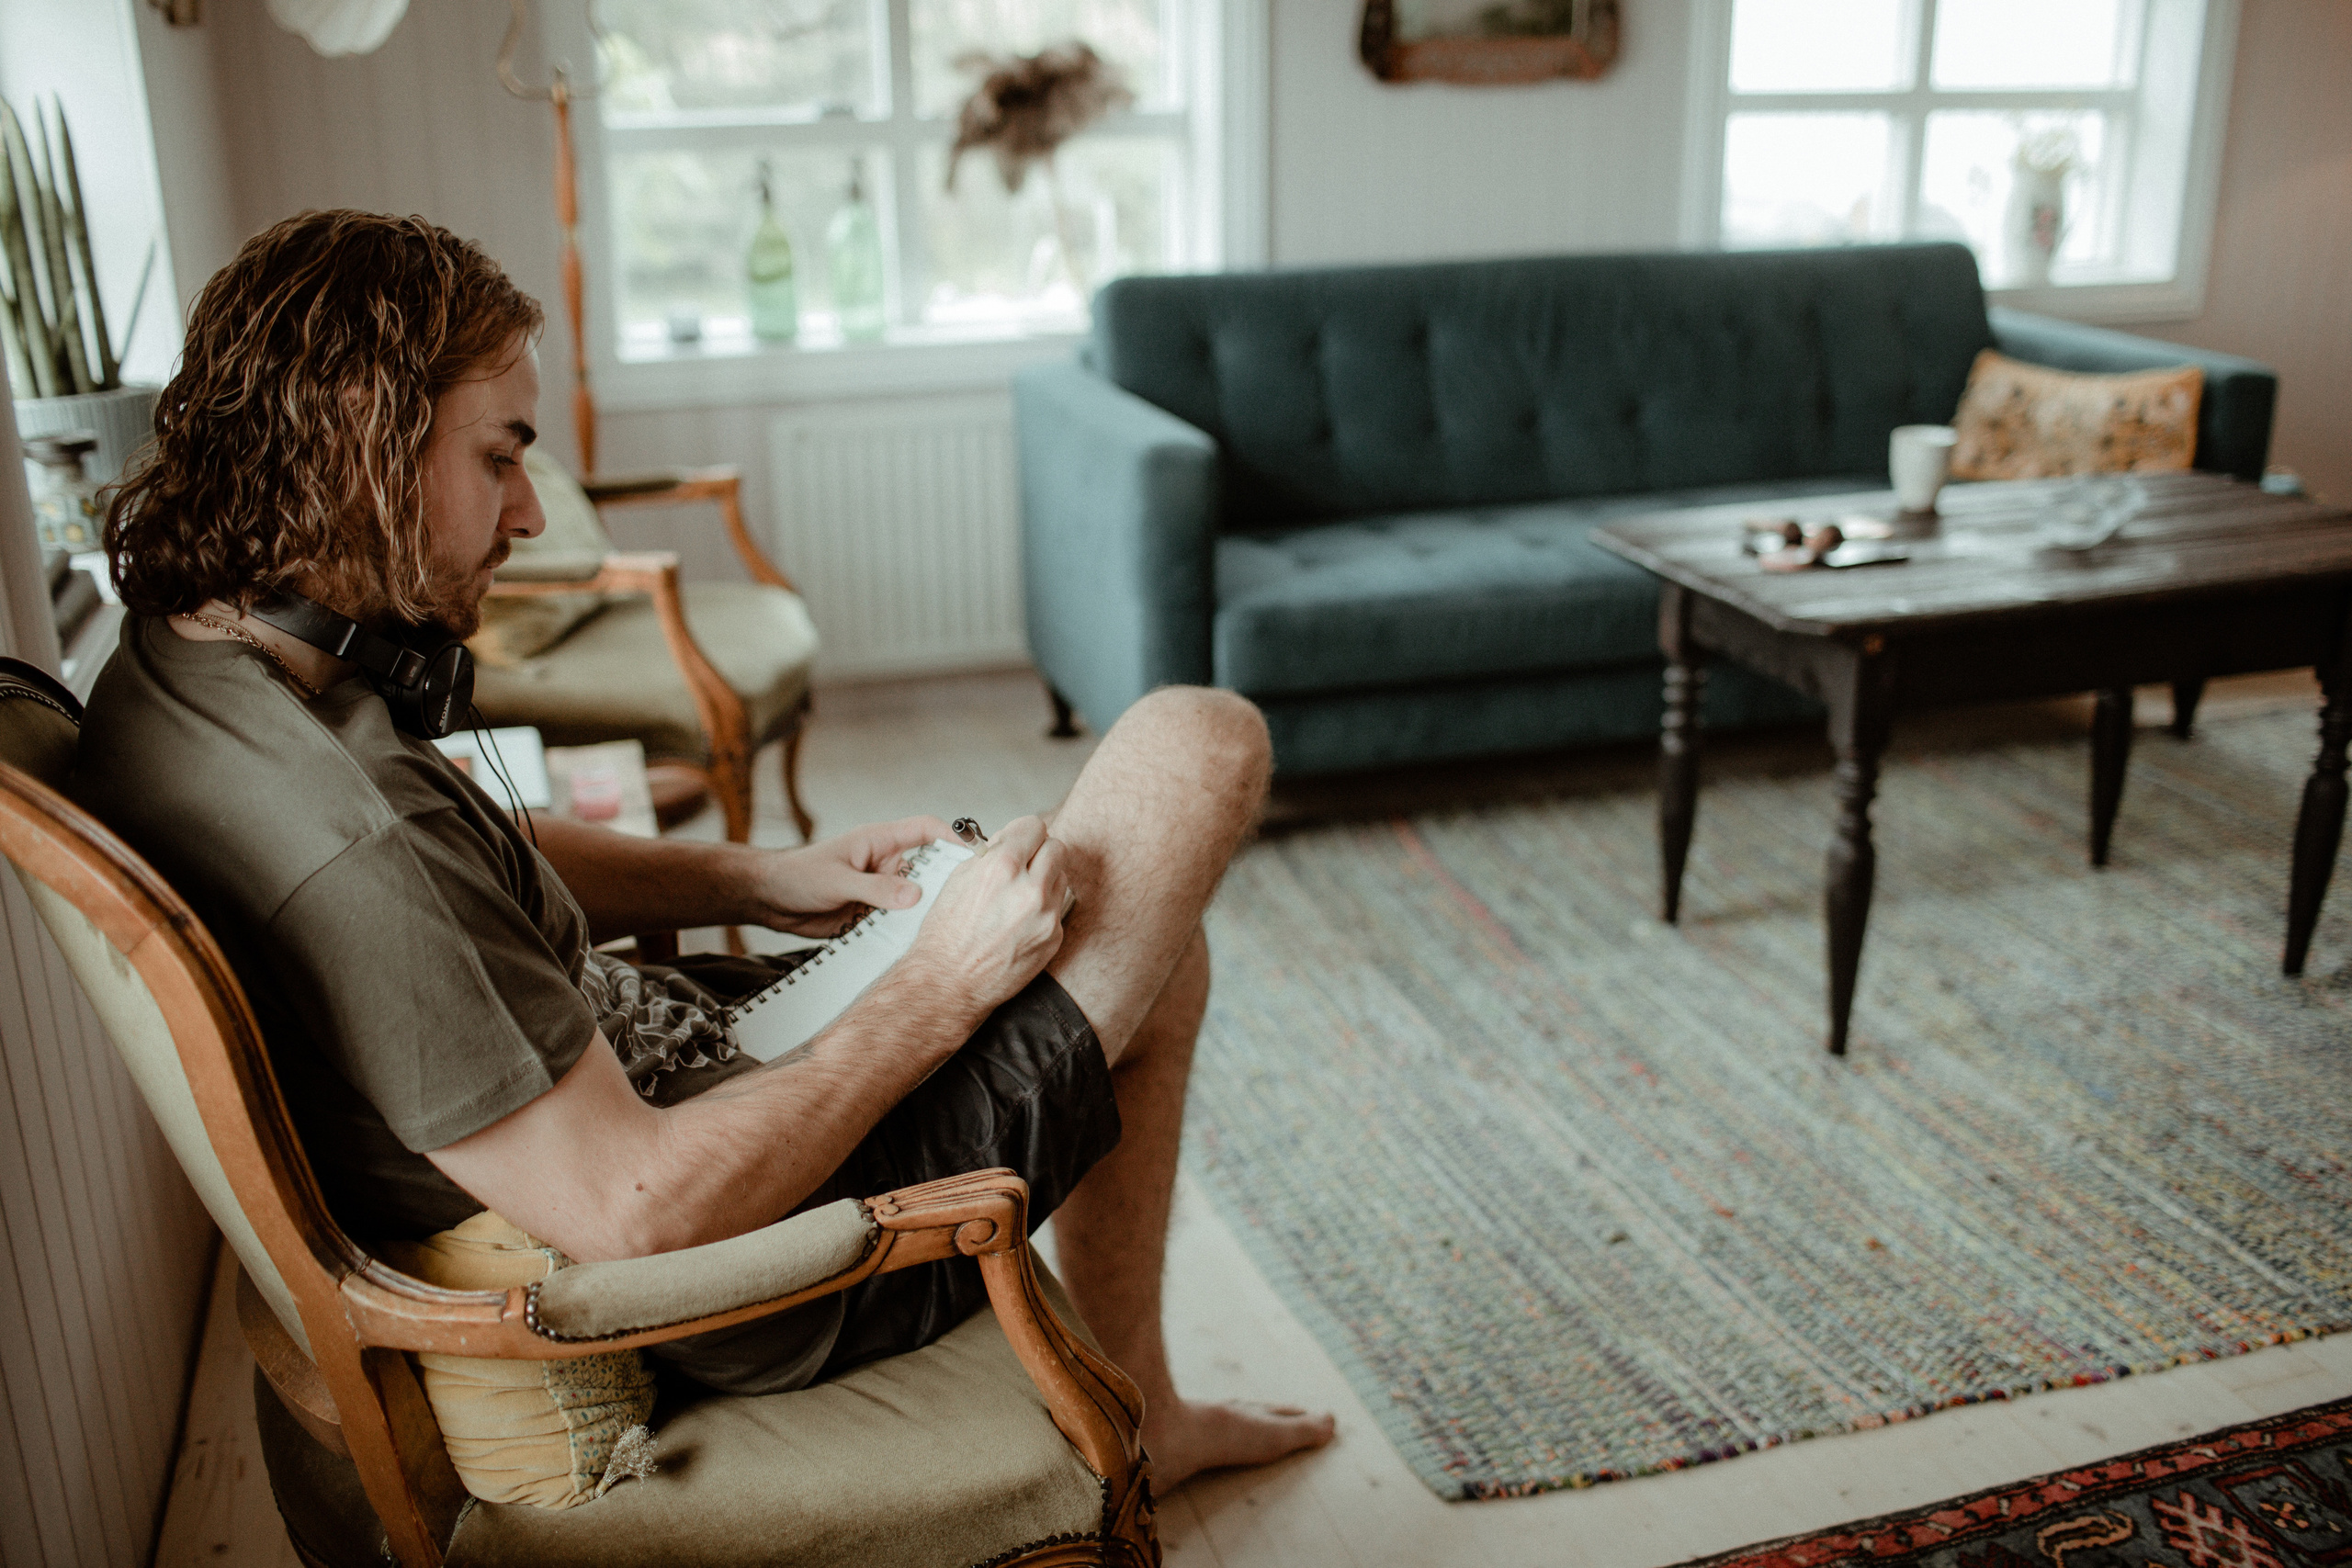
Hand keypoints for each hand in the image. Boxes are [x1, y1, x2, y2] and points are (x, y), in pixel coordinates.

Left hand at [746, 815, 954, 937]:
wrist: (770, 901)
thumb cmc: (797, 875)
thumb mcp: (838, 880)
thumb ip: (876, 889)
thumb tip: (915, 896)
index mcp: (880, 842)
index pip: (926, 830)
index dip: (954, 837)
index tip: (976, 852)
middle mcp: (886, 865)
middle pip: (930, 870)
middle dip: (948, 884)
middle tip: (968, 902)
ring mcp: (881, 891)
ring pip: (916, 901)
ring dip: (927, 914)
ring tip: (947, 930)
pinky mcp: (873, 915)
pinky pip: (898, 924)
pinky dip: (907, 934)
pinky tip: (918, 946)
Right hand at [900, 815, 1071, 1014]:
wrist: (949, 981)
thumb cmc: (947, 934)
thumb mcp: (960, 878)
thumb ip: (991, 854)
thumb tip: (1010, 839)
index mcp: (1002, 868)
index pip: (1034, 827)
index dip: (1023, 834)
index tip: (1020, 840)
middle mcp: (1030, 890)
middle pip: (1057, 847)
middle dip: (1040, 852)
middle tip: (1025, 863)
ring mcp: (1046, 916)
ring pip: (1061, 877)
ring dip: (1045, 880)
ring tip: (1018, 896)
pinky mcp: (1054, 937)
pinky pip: (1057, 908)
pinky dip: (1043, 909)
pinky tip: (1020, 922)